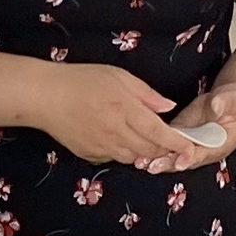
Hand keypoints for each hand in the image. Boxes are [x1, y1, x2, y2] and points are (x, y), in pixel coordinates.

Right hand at [36, 63, 201, 166]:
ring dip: (145, 152)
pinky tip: (121, 140)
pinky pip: (115, 158)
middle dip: (164, 149)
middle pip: (149, 150)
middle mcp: (116, 132)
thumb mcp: (118, 77)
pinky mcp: (90, 154)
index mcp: (125, 110)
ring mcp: (102, 146)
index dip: (177, 143)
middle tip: (172, 142)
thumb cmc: (81, 80)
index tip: (191, 147)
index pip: (158, 132)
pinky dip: (125, 152)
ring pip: (134, 157)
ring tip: (146, 140)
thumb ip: (146, 94)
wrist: (44, 97)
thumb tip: (168, 107)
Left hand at [141, 79, 235, 173]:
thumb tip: (216, 105)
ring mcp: (189, 142)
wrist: (235, 101)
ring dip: (155, 159)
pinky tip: (136, 148)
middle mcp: (202, 149)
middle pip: (183, 160)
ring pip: (171, 154)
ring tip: (140, 162)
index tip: (180, 161)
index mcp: (219, 145)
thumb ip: (226, 104)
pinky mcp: (179, 132)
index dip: (191, 158)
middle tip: (151, 165)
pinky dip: (151, 146)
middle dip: (167, 163)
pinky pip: (165, 142)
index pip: (203, 154)